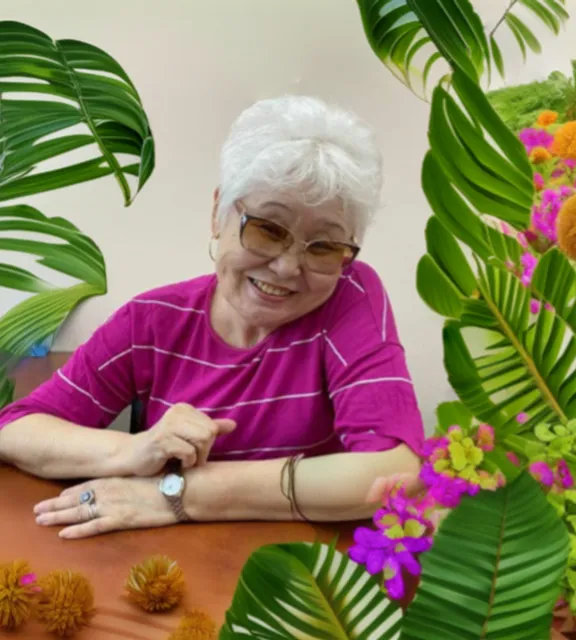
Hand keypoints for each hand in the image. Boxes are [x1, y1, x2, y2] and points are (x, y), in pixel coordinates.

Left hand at [33, 476, 174, 538]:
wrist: (182, 488)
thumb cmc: (169, 479)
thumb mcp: (147, 475)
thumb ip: (132, 480)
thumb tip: (128, 482)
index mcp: (117, 479)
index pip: (87, 486)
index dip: (69, 493)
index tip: (56, 497)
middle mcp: (111, 490)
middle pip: (77, 499)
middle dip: (55, 505)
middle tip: (37, 510)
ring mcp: (115, 505)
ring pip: (79, 512)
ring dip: (58, 517)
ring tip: (41, 521)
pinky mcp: (122, 519)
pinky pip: (94, 526)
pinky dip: (78, 530)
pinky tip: (63, 534)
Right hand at [118, 403, 235, 476]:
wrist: (132, 457)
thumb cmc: (162, 448)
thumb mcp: (189, 436)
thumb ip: (211, 428)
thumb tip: (233, 424)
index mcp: (185, 409)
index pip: (212, 426)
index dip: (207, 444)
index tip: (193, 450)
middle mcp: (177, 412)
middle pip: (210, 433)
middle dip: (203, 451)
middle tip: (190, 458)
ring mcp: (168, 425)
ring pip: (202, 441)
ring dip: (195, 458)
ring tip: (182, 460)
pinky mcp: (161, 440)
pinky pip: (188, 452)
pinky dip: (186, 463)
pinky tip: (174, 462)